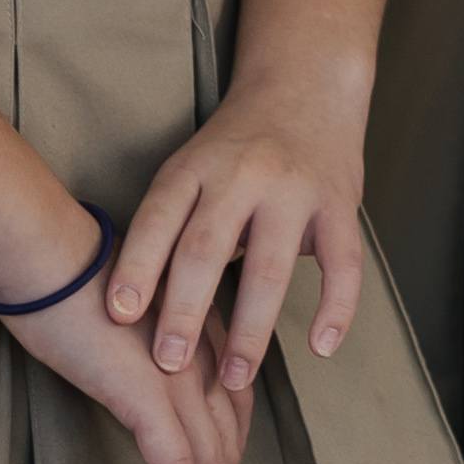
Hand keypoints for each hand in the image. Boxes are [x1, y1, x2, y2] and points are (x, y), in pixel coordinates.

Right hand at [0, 206, 253, 463]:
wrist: (49, 257)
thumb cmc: (72, 281)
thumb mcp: (128, 317)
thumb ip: (148, 349)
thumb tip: (137, 384)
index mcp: (205, 335)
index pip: (235, 408)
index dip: (223, 454)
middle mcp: (206, 357)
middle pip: (229, 442)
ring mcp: (182, 377)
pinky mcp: (150, 396)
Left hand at [109, 63, 371, 403]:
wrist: (305, 85)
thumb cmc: (234, 146)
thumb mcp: (190, 168)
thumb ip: (168, 227)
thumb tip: (132, 311)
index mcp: (196, 167)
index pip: (159, 218)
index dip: (137, 267)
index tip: (120, 316)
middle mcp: (244, 175)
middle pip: (208, 248)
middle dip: (186, 311)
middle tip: (170, 364)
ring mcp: (296, 189)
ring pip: (272, 266)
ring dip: (251, 329)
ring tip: (236, 379)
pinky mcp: (341, 202)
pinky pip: (343, 263)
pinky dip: (336, 307)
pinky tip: (322, 347)